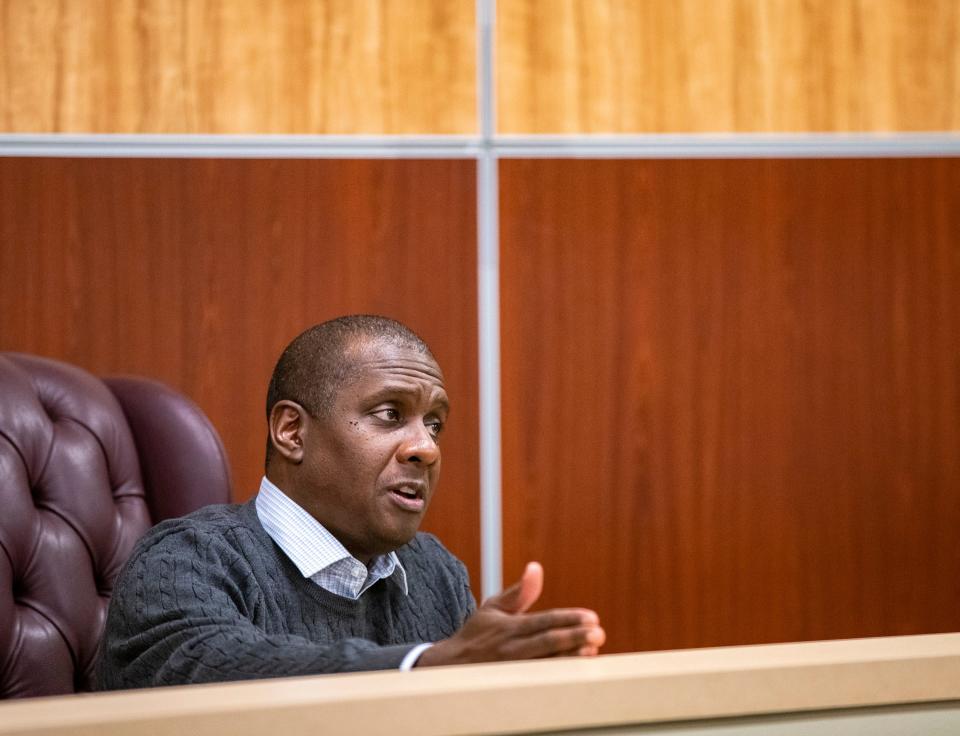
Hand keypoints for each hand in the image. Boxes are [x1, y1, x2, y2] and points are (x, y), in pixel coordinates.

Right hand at [417, 562, 604, 665]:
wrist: (451, 667)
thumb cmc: (477, 634)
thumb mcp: (493, 607)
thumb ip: (519, 591)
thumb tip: (535, 567)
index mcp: (509, 628)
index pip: (543, 621)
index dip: (568, 619)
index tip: (591, 617)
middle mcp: (512, 649)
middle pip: (548, 642)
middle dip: (575, 637)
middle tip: (599, 633)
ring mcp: (514, 670)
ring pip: (548, 665)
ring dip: (572, 658)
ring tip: (592, 651)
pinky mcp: (516, 686)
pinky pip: (543, 681)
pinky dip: (562, 674)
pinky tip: (580, 669)